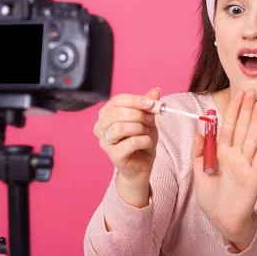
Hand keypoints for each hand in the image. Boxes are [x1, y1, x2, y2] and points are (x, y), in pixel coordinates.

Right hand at [93, 87, 160, 205]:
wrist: (142, 165)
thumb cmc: (141, 140)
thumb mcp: (148, 119)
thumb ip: (149, 105)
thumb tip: (155, 90)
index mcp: (106, 114)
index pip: (117, 100)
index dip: (136, 100)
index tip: (152, 103)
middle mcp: (100, 126)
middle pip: (117, 112)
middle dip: (139, 114)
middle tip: (150, 120)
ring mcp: (104, 142)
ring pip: (120, 127)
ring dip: (140, 128)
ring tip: (146, 132)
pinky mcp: (113, 155)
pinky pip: (130, 142)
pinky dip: (144, 140)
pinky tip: (147, 142)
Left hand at [191, 89, 256, 249]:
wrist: (222, 220)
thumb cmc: (211, 198)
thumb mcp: (198, 174)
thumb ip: (198, 154)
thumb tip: (198, 132)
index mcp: (220, 154)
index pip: (226, 127)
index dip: (231, 111)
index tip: (236, 95)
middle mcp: (235, 155)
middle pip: (241, 128)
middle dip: (245, 110)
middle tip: (250, 91)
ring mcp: (246, 164)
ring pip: (251, 138)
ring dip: (256, 121)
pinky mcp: (255, 175)